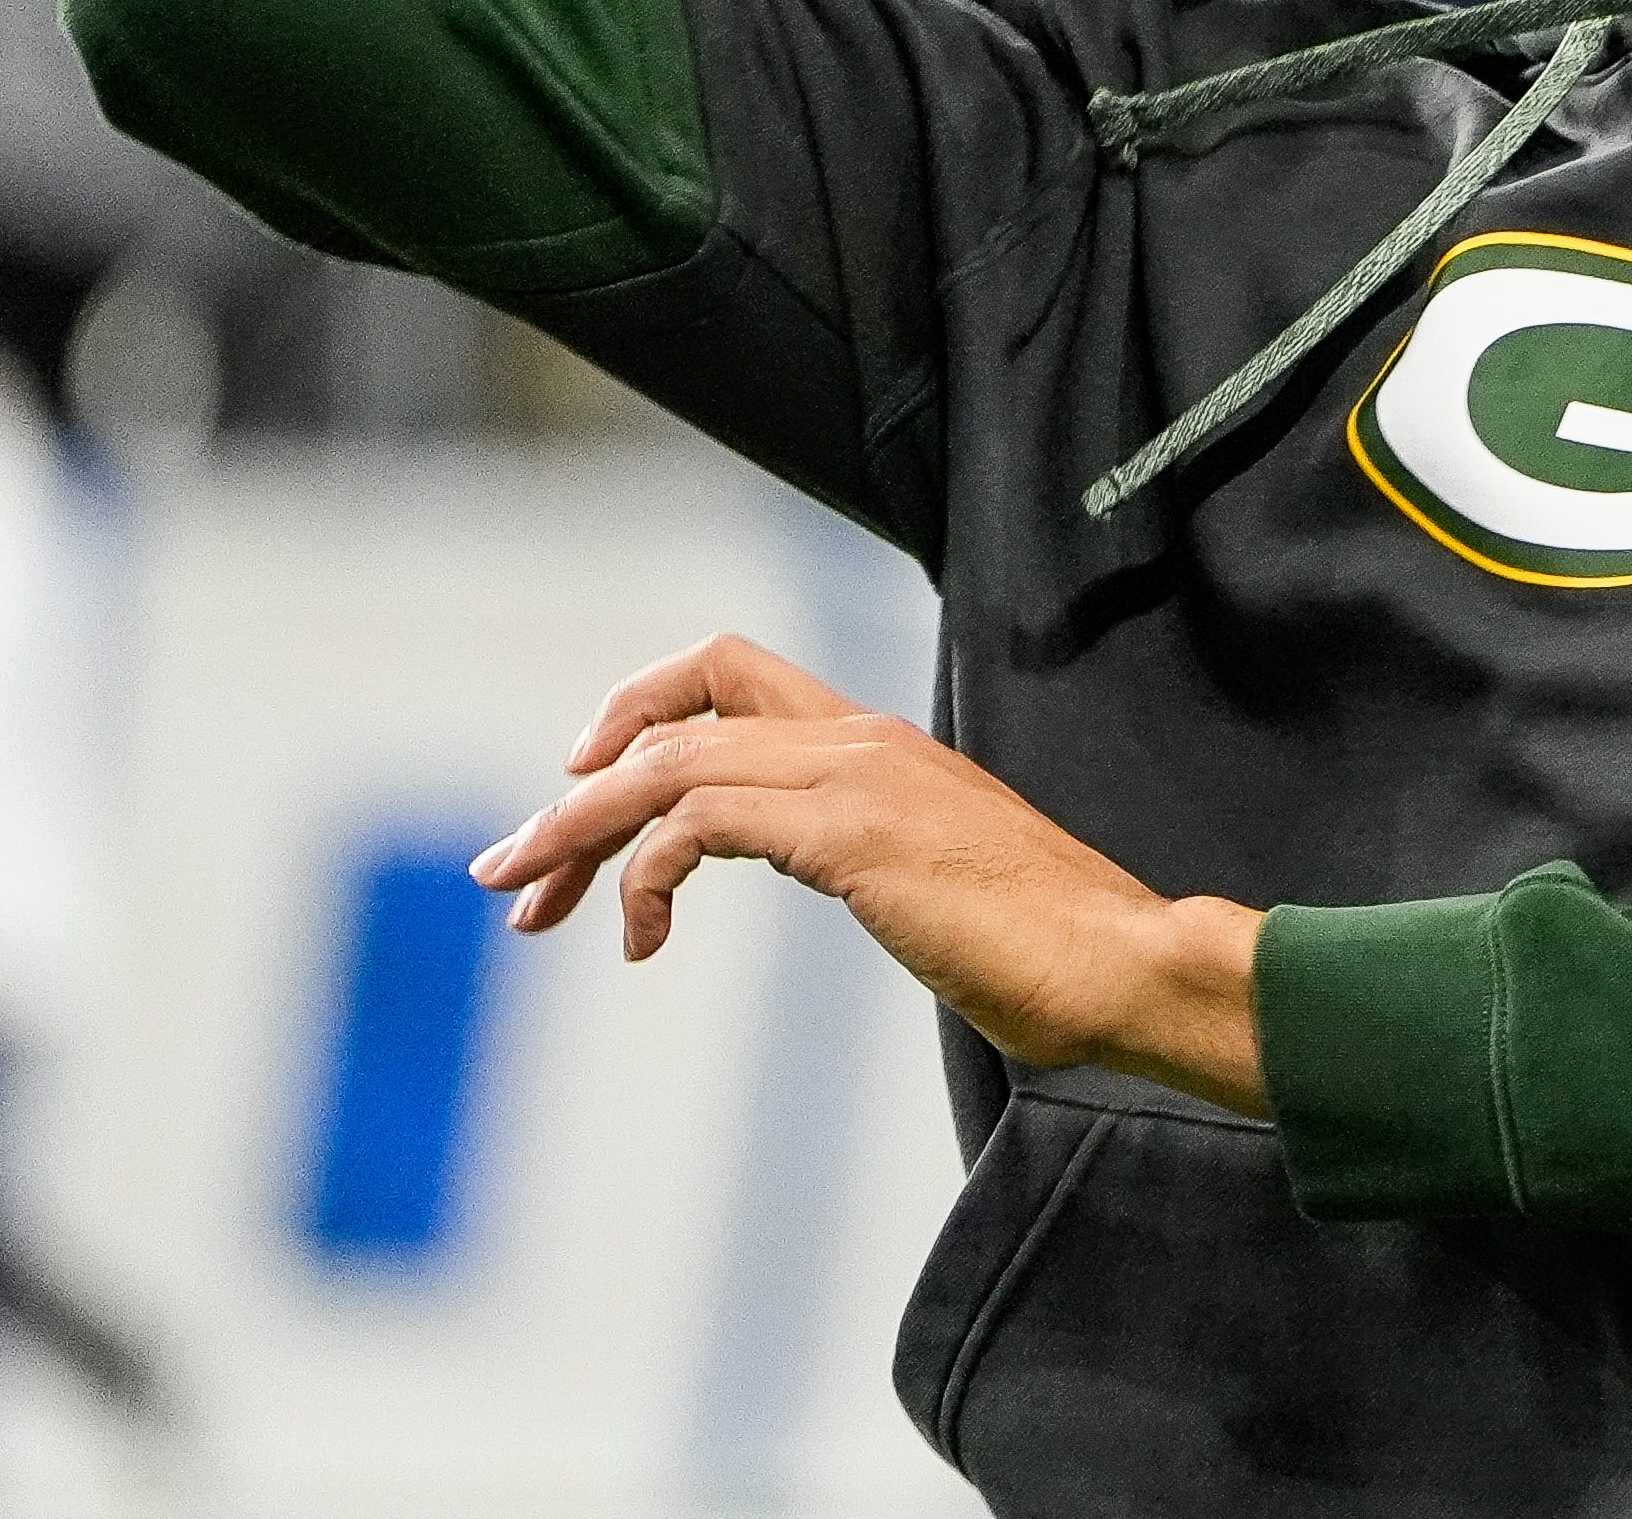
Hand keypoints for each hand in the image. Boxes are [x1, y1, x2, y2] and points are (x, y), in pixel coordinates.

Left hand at [470, 631, 1269, 1117]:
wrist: (1119, 961)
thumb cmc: (1045, 947)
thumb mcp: (934, 881)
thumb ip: (876, 856)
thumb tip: (843, 876)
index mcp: (877, 742)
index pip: (728, 670)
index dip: (638, 705)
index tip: (580, 778)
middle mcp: (855, 738)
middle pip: (672, 715)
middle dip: (575, 790)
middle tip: (512, 872)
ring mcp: (853, 777)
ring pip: (667, 762)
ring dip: (577, 831)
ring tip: (532, 907)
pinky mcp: (849, 832)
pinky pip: (699, 821)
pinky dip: (644, 876)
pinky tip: (641, 939)